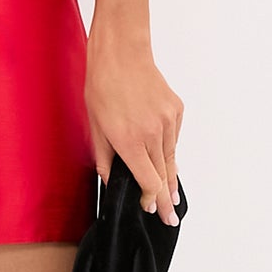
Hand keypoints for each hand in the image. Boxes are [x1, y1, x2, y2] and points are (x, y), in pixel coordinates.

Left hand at [84, 23, 182, 225]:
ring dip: (169, 175)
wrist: (121, 53)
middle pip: (164, 175)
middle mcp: (152, 134)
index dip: (151, 200)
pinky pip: (173, 138)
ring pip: (171, 157)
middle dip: (166, 199)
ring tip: (171, 195)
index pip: (148, 182)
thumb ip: (105, 159)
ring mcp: (167, 121)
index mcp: (129, 141)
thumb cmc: (102, 86)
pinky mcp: (176, 110)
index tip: (153, 211)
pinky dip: (167, 147)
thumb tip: (112, 182)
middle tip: (170, 218)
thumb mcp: (95, 127)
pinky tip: (160, 151)